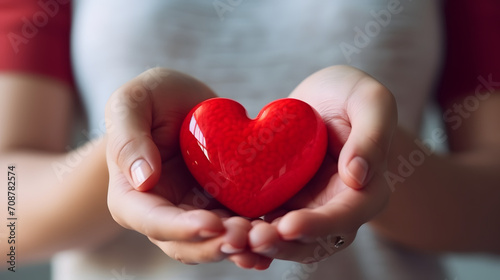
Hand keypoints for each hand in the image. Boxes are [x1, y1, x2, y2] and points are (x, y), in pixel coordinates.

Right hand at [105, 68, 270, 267]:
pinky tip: (274, 234)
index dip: (180, 228)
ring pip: (212, 242)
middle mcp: (161, 212)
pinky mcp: (218, 206)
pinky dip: (252, 236)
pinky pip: (234, 227)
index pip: (151, 220)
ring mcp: (192, 213)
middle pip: (184, 243)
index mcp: (131, 195)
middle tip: (245, 236)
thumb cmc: (152, 98)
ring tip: (264, 236)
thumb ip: (128, 137)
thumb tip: (143, 181)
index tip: (210, 224)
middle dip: (214, 244)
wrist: (184, 101)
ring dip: (237, 245)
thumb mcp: (132, 103)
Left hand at [248, 65, 396, 261]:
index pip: (346, 217)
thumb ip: (372, 135)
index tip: (290, 225)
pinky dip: (245, 228)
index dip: (319, 226)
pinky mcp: (281, 200)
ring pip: (284, 238)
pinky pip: (263, 220)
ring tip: (235, 239)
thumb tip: (358, 177)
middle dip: (283, 245)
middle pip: (312, 240)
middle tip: (254, 239)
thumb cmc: (351, 94)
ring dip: (261, 244)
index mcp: (366, 191)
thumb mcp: (370, 100)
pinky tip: (222, 228)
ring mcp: (306, 207)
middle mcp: (335, 207)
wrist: (322, 97)